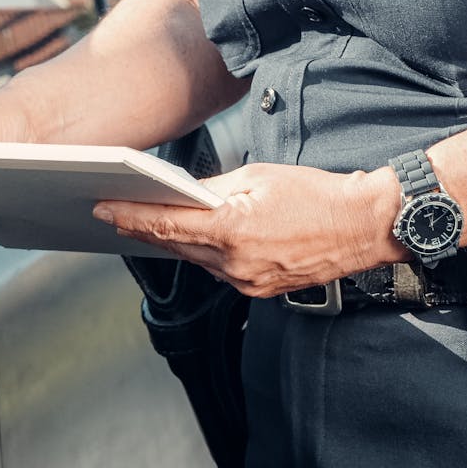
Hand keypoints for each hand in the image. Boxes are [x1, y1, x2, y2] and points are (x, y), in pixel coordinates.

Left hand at [93, 163, 406, 297]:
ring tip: (143, 224)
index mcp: (233, 229)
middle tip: (112, 214)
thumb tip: (182, 194)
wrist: (362, 226)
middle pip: (175, 245)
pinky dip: (201, 254)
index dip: (130, 217)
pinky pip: (218, 271)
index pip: (166, 224)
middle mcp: (236, 263)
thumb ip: (213, 189)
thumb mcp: (258, 176)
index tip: (103, 209)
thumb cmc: (316, 194)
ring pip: (195, 260)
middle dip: (142, 229)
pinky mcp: (259, 291)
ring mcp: (247, 282)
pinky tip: (190, 240)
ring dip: (170, 242)